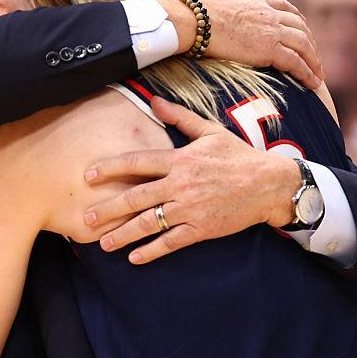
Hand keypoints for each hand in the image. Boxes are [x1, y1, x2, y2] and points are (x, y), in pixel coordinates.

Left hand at [82, 97, 300, 262]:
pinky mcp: (201, 228)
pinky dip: (152, 251)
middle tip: (86, 218)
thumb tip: (153, 100)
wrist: (269, 184)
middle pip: (137, 197)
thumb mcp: (209, 131)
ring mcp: (190, 209)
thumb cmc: (238, 156)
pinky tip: (135, 257)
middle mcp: (181, 185)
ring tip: (104, 243)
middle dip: (109, 209)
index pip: (138, 162)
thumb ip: (179, 117)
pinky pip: (171, 241)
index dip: (111, 168)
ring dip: (124, 235)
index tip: (89, 176)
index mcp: (180, 159)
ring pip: (150, 223)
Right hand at [196, 0, 323, 88]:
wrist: (192, 19)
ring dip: (314, 60)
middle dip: (309, 42)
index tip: (301, 29)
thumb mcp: (214, 2)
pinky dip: (307, 73)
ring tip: (318, 74)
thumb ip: (223, 8)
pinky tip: (313, 83)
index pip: (284, 7)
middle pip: (299, 26)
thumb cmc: (192, 13)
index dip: (296, 19)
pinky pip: (296, 62)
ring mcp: (270, 29)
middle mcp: (268, 12)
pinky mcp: (268, 49)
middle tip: (313, 57)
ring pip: (303, 45)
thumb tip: (209, 12)